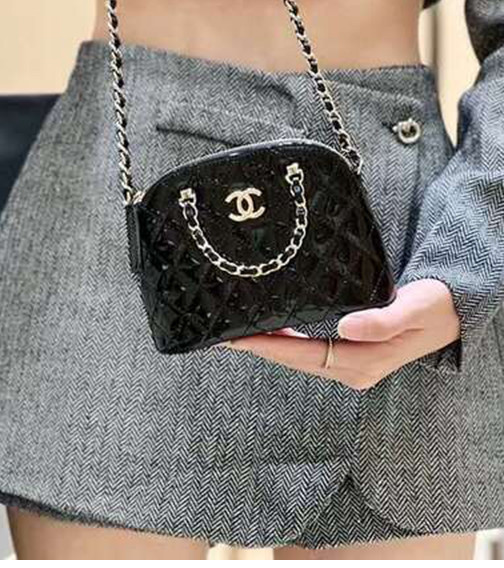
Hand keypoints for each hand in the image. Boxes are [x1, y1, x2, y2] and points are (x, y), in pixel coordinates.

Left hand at [221, 278, 459, 390]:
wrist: (451, 312)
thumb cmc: (434, 306)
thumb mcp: (416, 307)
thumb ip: (384, 319)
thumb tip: (348, 327)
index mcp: (364, 362)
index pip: (303, 356)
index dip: (269, 347)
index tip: (239, 338)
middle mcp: (353, 369)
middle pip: (295, 360)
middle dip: (258, 349)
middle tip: (223, 335)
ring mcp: (351, 364)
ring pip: (299, 358)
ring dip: (269, 346)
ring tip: (236, 334)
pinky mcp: (351, 354)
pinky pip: (309, 351)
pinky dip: (286, 342)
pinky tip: (269, 330)